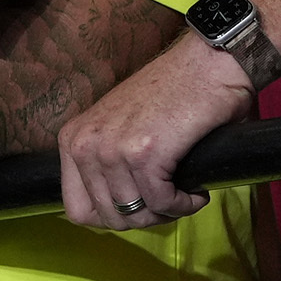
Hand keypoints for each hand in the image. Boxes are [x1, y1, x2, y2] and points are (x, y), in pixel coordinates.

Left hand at [58, 32, 248, 230]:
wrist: (208, 62)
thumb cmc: (173, 93)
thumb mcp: (119, 126)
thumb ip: (105, 162)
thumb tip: (115, 210)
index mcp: (73, 139)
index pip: (77, 209)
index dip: (113, 217)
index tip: (141, 207)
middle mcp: (84, 144)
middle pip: (108, 218)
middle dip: (144, 219)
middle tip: (170, 203)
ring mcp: (112, 149)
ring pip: (135, 215)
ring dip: (167, 213)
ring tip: (185, 194)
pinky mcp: (144, 154)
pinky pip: (162, 203)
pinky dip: (185, 205)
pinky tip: (198, 193)